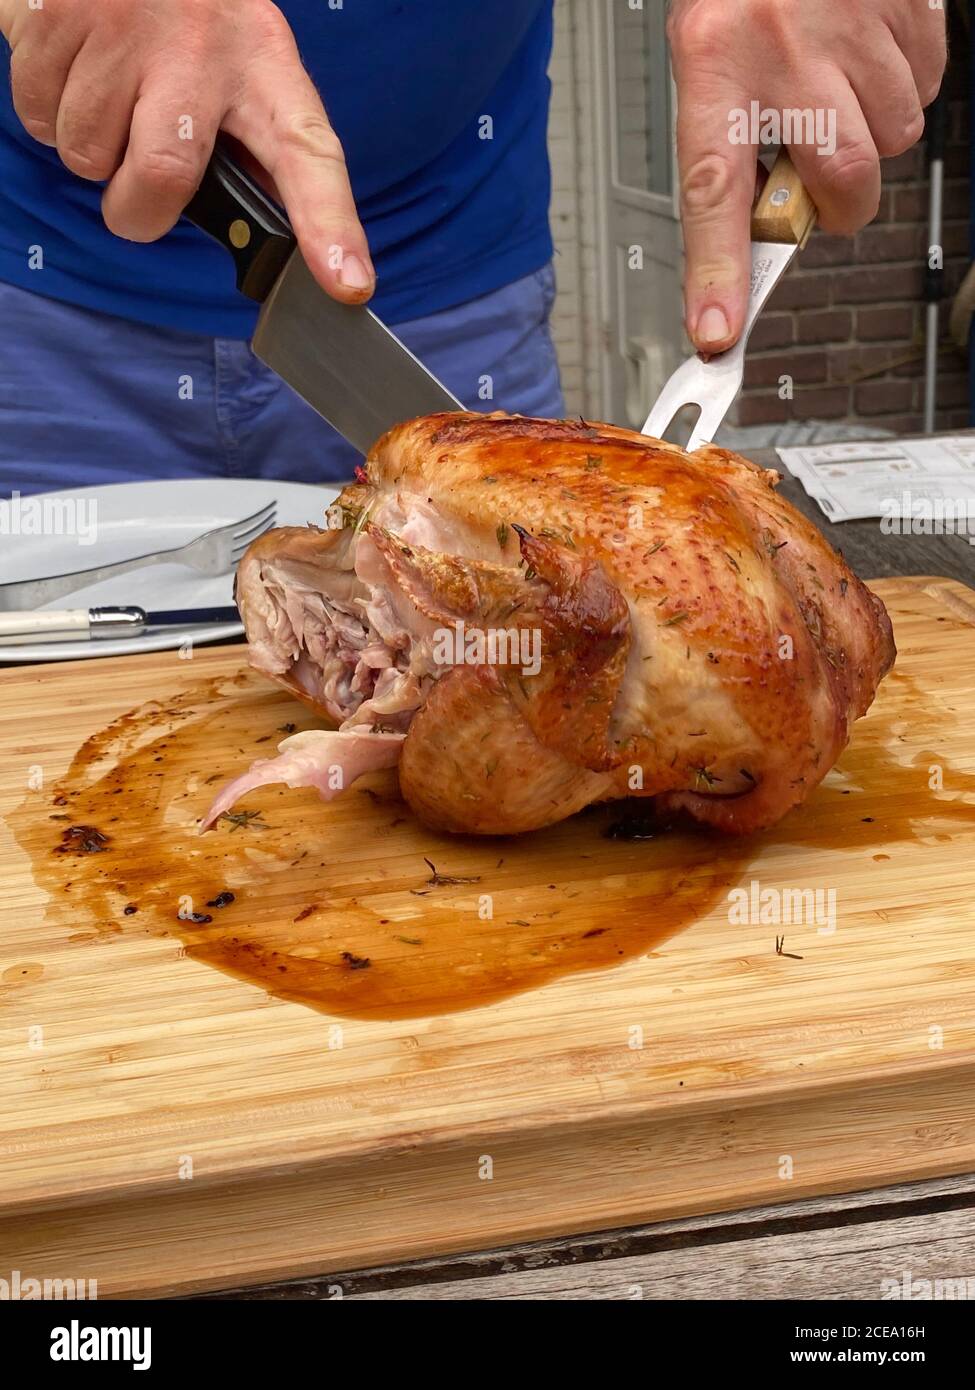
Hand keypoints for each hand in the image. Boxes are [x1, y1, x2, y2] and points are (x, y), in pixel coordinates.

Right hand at [0, 0, 374, 301]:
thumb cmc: (194, 18)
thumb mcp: (245, 67)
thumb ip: (255, 148)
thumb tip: (271, 234)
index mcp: (266, 69)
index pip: (309, 156)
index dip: (329, 227)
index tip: (347, 284)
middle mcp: (202, 48)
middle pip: (163, 178)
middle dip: (136, 210)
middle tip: (138, 188)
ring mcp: (127, 28)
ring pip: (87, 155)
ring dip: (89, 150)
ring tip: (111, 95)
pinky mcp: (59, 15)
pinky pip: (38, 116)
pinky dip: (47, 113)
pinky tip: (78, 70)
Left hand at [668, 0, 945, 351]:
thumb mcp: (709, 60)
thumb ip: (734, 144)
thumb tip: (757, 233)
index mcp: (714, 63)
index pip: (712, 192)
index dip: (717, 272)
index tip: (718, 331)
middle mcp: (783, 46)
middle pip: (844, 180)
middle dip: (840, 200)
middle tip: (821, 178)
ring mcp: (852, 24)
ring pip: (893, 138)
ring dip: (872, 133)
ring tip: (838, 88)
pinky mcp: (907, 8)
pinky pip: (925, 89)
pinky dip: (901, 88)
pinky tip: (868, 55)